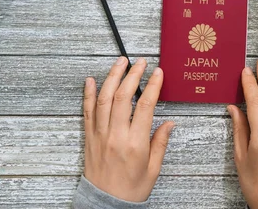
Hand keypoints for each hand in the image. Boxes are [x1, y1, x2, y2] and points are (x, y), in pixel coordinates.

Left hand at [83, 57, 174, 201]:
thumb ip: (160, 143)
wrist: (105, 204)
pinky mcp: (89, 137)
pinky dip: (89, 94)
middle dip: (133, 75)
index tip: (158, 73)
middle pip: (123, 96)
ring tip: (120, 62)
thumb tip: (169, 123)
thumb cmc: (131, 189)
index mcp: (135, 143)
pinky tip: (91, 80)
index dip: (152, 85)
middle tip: (141, 62)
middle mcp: (116, 135)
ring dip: (112, 77)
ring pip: (104, 99)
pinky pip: (87, 111)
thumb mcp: (153, 169)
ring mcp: (100, 134)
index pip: (145, 106)